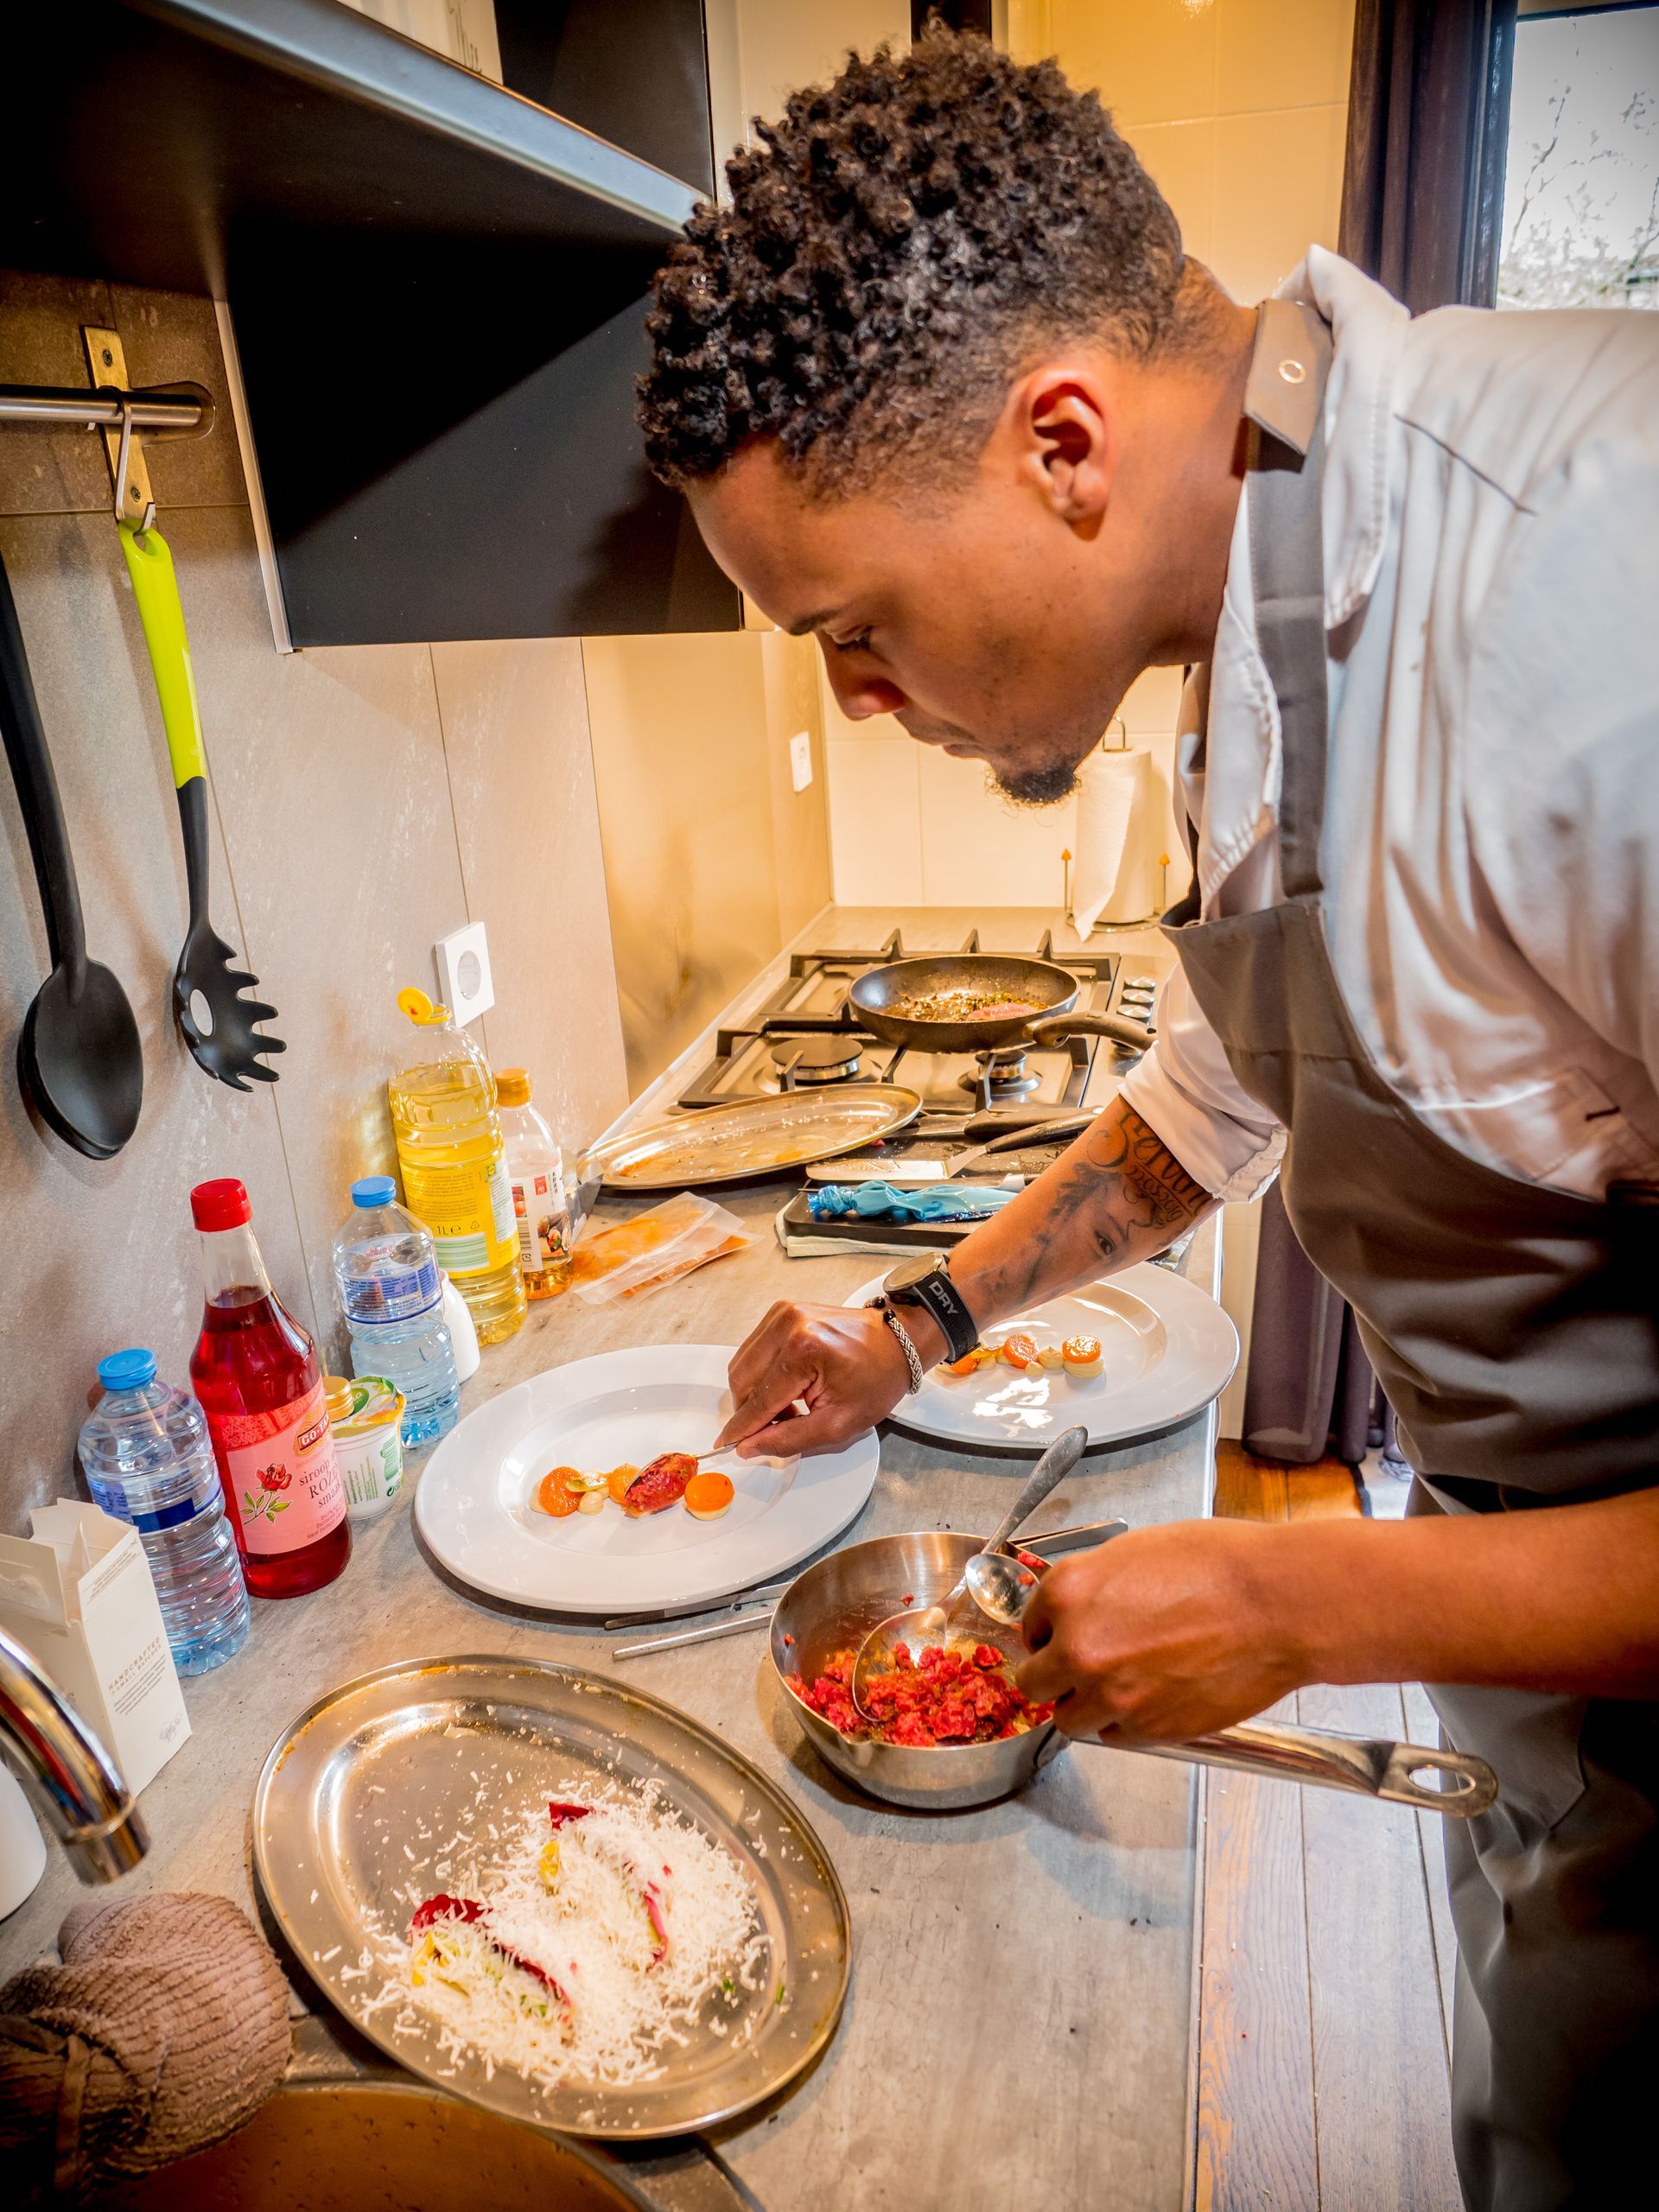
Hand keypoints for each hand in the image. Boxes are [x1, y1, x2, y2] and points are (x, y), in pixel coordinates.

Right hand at [713, 1302, 921, 1456]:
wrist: (898, 1342)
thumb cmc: (878, 1379)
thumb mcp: (840, 1423)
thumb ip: (790, 1438)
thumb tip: (749, 1446)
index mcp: (803, 1350)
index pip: (760, 1399)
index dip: (742, 1427)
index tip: (725, 1444)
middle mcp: (788, 1324)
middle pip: (741, 1379)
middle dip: (752, 1410)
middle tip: (779, 1425)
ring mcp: (783, 1313)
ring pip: (742, 1364)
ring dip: (756, 1392)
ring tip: (791, 1405)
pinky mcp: (781, 1311)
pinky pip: (753, 1350)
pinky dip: (762, 1374)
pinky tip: (789, 1385)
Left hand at [1014, 1520, 1305, 1741]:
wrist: (1276, 1603)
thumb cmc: (1220, 1565)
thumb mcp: (1136, 1551)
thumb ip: (1094, 1586)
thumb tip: (1079, 1608)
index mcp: (1069, 1591)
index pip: (1029, 1627)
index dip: (1049, 1632)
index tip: (1060, 1637)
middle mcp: (1078, 1646)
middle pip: (1035, 1682)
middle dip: (1056, 1675)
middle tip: (1082, 1668)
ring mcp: (1111, 1693)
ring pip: (1070, 1719)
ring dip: (1088, 1705)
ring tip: (1122, 1686)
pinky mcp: (1147, 1729)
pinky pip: (1116, 1736)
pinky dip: (1127, 1722)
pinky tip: (1154, 1696)